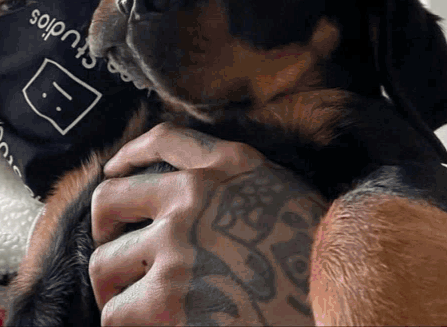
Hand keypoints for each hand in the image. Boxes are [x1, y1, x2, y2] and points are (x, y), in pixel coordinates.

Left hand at [89, 122, 328, 325]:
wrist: (344, 297)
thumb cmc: (319, 254)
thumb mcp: (280, 193)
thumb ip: (236, 184)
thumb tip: (193, 193)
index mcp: (226, 165)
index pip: (163, 139)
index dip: (129, 154)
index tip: (114, 170)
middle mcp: (193, 196)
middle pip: (111, 198)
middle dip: (102, 227)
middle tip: (111, 249)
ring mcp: (176, 247)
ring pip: (105, 262)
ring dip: (110, 286)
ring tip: (122, 301)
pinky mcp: (166, 301)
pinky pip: (116, 313)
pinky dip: (122, 323)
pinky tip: (140, 326)